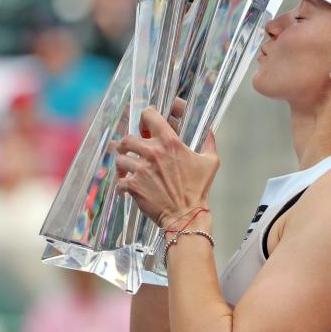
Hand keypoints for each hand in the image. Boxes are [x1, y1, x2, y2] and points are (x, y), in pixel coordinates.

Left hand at [115, 107, 219, 228]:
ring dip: (123, 163)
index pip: (149, 116)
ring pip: (120, 158)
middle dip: (128, 144)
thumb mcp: (210, 162)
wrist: (186, 216)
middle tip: (132, 150)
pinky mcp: (133, 186)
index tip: (145, 127)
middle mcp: (153, 153)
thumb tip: (210, 131)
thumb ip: (209, 143)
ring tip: (128, 169)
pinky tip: (127, 187)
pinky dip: (121, 184)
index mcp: (170, 142)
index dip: (145, 119)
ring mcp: (141, 169)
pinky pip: (119, 180)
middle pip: (127, 138)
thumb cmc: (198, 189)